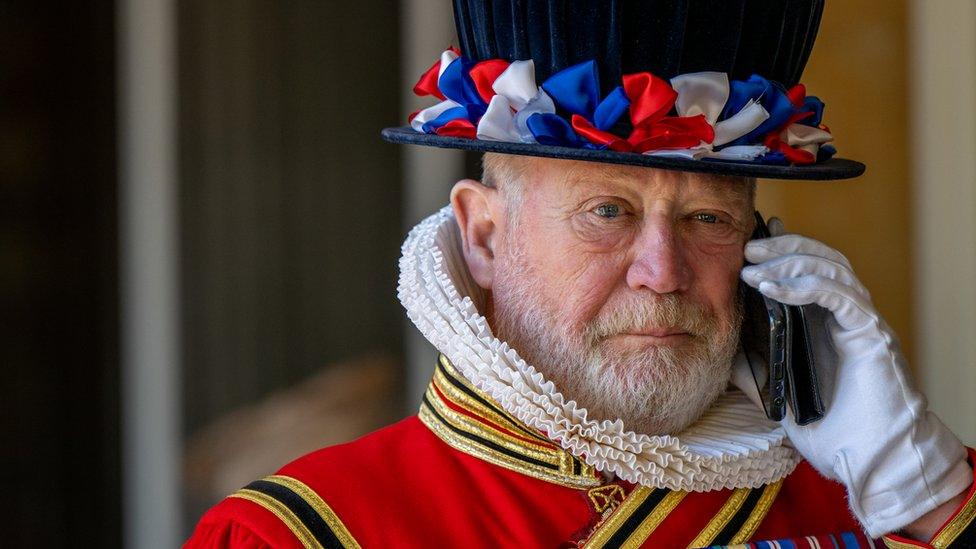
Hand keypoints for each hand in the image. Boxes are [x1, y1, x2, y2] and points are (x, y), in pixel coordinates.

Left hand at [735, 217, 970, 536]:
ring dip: (790, 261)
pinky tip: (774, 288)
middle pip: (820, 258)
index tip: (748, 243)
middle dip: (783, 247)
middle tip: (747, 249)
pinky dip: (806, 285)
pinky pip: (840, 296)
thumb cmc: (827, 428)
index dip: (782, 250)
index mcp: (825, 321)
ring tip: (754, 266)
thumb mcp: (773, 388)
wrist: (866, 459)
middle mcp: (845, 314)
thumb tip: (716, 345)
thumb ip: (750, 363)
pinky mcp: (870, 333)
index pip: (807, 269)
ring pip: (832, 268)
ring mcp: (861, 320)